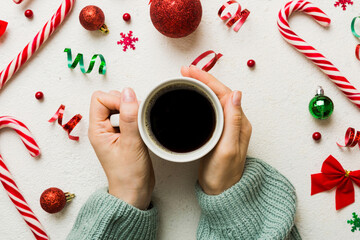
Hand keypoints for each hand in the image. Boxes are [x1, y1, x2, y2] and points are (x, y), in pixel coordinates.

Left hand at [88, 88, 154, 209]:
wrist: (135, 192)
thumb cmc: (128, 175)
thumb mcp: (130, 144)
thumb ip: (129, 117)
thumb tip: (128, 92)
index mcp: (97, 130)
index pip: (100, 98)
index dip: (116, 100)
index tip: (131, 110)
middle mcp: (103, 129)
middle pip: (110, 99)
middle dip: (125, 103)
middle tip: (136, 118)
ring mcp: (113, 132)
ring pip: (120, 107)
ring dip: (132, 110)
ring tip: (139, 124)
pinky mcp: (124, 135)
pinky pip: (129, 117)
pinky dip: (137, 118)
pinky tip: (142, 128)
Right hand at [181, 66, 251, 194]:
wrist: (221, 191)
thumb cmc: (224, 174)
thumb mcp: (227, 149)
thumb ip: (233, 122)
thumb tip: (236, 94)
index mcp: (239, 123)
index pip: (224, 93)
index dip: (207, 80)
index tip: (191, 71)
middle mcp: (235, 121)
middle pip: (219, 92)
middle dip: (203, 79)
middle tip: (185, 71)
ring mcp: (226, 126)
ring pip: (214, 99)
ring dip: (201, 86)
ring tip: (187, 78)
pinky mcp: (218, 130)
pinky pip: (210, 108)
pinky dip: (200, 98)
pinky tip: (193, 96)